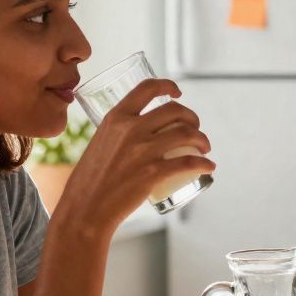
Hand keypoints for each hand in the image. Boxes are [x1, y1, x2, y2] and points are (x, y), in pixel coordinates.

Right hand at [57, 79, 215, 230]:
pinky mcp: (152, 173)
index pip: (147, 88)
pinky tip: (209, 166)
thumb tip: (139, 129)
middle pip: (175, 110)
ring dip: (203, 139)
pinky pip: (189, 163)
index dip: (168, 86)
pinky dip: (204, 163)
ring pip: (187, 134)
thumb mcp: (100, 143)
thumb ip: (118, 133)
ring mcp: (142, 151)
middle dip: (192, 118)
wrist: (85, 209)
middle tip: (195, 129)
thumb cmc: (91, 180)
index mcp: (116, 118)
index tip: (178, 93)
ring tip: (204, 148)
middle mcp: (130, 129)